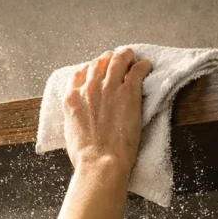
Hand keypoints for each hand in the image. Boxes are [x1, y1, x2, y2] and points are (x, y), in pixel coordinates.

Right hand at [62, 49, 152, 172]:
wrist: (100, 162)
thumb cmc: (86, 156)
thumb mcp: (70, 131)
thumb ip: (74, 115)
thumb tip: (80, 115)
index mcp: (72, 98)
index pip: (80, 72)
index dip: (91, 68)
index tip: (98, 71)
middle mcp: (89, 88)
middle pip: (99, 62)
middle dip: (109, 60)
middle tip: (118, 63)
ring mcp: (109, 87)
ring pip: (118, 58)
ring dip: (127, 56)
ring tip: (133, 59)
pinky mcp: (129, 91)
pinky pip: (138, 68)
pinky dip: (144, 65)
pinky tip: (147, 67)